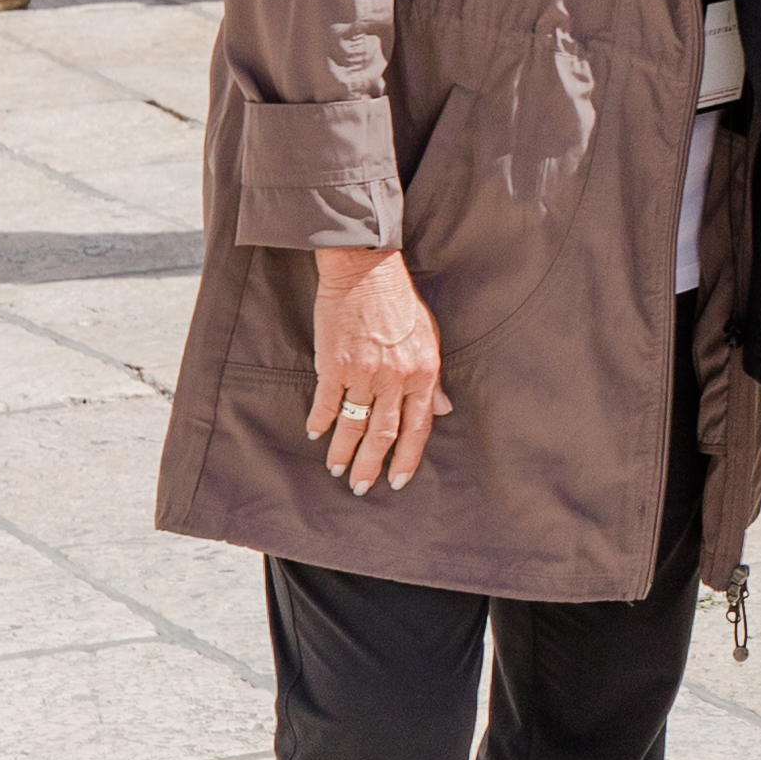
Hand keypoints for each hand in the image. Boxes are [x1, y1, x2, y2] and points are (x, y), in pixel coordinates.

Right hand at [304, 250, 449, 492]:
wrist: (365, 271)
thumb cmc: (399, 303)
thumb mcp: (429, 337)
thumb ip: (433, 379)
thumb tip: (444, 411)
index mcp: (423, 372)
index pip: (419, 427)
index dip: (408, 458)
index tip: (398, 481)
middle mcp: (395, 378)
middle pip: (383, 434)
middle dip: (372, 465)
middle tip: (361, 488)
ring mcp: (364, 372)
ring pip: (353, 425)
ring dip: (343, 452)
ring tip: (336, 469)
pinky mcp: (334, 364)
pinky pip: (327, 403)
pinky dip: (321, 422)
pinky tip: (316, 433)